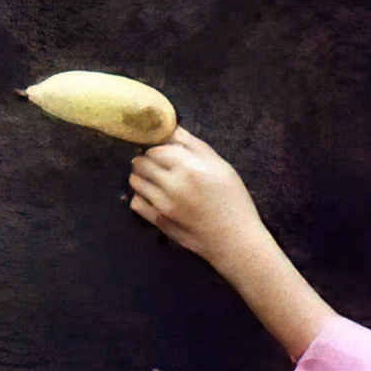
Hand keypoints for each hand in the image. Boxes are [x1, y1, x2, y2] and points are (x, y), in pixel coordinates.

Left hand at [127, 132, 264, 263]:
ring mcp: (164, 205)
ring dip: (140, 175)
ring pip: (135, 181)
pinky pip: (136, 203)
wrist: (235, 241)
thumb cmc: (233, 201)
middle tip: (155, 162)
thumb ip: (194, 146)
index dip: (158, 146)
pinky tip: (153, 195)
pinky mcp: (159, 222)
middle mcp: (174, 185)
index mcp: (190, 168)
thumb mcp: (221, 167)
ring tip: (154, 178)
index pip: (156, 148)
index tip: (162, 149)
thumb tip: (172, 128)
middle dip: (146, 159)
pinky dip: (140, 196)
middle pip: (142, 162)